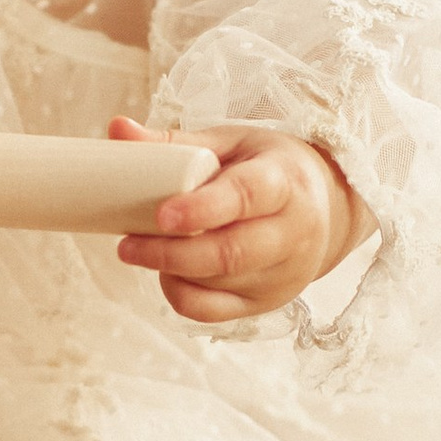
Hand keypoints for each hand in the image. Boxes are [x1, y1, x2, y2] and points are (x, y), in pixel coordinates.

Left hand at [110, 117, 369, 323]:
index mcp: (286, 182)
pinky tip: (167, 272)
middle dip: (171, 253)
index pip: (247, 197)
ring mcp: (283, 275)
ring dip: (170, 270)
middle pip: (229, 254)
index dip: (203, 209)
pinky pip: (212, 311)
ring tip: (141, 248)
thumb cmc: (268, 169)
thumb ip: (177, 143)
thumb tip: (117, 130)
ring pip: (216, 285)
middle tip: (127, 244)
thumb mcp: (232, 144)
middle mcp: (293, 233)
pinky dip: (180, 294)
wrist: (323, 210)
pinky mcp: (266, 303)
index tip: (161, 214)